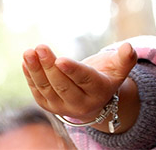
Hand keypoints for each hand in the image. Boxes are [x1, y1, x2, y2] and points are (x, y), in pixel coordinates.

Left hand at [22, 41, 139, 133]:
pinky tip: (26, 61)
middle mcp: (81, 104)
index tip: (60, 59)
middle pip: (62, 85)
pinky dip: (31, 77)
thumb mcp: (118, 68)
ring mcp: (63, 107)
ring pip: (47, 89)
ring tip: (29, 52)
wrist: (94, 99)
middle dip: (49, 66)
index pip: (84, 80)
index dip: (72, 70)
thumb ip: (125, 59)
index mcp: (99, 92)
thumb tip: (129, 47)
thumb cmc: (106, 75)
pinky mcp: (50, 106)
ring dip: (36, 71)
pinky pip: (38, 93)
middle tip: (40, 48)